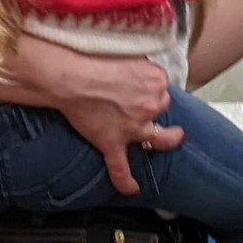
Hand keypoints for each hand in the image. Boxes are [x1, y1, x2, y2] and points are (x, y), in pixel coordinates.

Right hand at [57, 55, 185, 195]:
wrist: (69, 77)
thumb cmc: (93, 60)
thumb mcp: (129, 53)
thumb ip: (142, 65)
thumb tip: (144, 72)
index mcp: (156, 80)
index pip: (162, 85)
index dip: (150, 85)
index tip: (139, 83)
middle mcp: (150, 105)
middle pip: (161, 107)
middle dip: (153, 104)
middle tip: (134, 99)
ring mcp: (133, 128)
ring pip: (158, 137)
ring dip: (165, 138)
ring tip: (173, 138)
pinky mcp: (113, 143)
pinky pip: (121, 169)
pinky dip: (126, 182)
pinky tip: (133, 189)